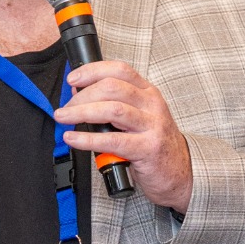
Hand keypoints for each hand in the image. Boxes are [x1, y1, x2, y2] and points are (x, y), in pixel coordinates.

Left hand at [54, 60, 191, 212]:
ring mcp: (152, 126)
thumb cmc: (153, 145)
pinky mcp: (147, 148)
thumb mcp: (138, 118)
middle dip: (83, 95)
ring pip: (112, 110)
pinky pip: (113, 140)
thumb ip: (114, 104)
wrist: (180, 173)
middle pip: (112, 87)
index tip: (73, 79)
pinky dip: (88, 139)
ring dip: (82, 112)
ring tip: (64, 117)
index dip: (93, 71)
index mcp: (148, 93)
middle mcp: (152, 105)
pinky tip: (74, 138)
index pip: (120, 70)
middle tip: (66, 107)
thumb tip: (80, 95)